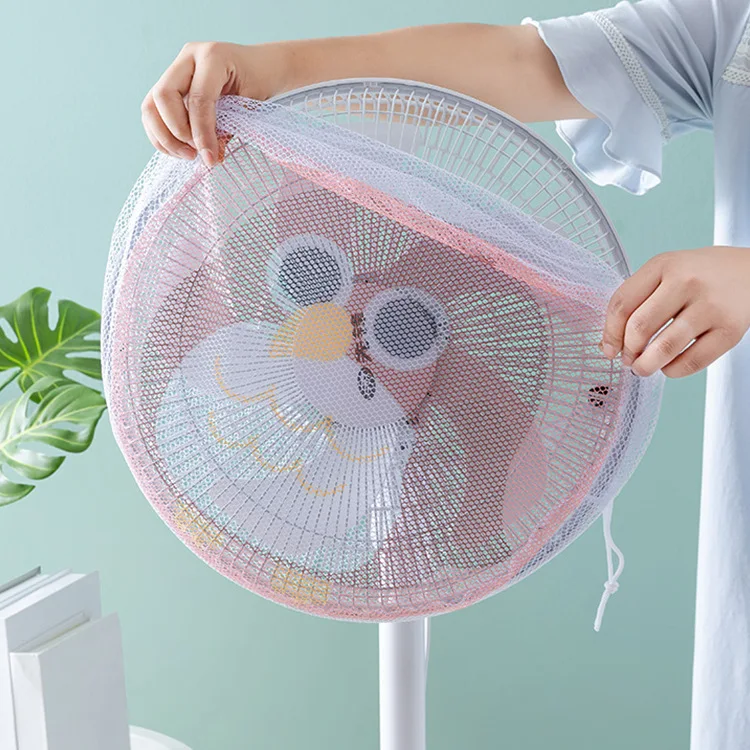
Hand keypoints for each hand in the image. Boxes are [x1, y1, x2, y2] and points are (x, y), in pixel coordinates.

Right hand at [141, 41, 291, 166]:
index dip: (202, 133)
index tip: (210, 159)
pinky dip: (162, 135)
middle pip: (163, 96)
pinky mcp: (169, 84)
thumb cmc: (259, 82)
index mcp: (212, 57)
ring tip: (188, 155)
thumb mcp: (250, 104)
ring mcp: (175, 69)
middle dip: (176, 132)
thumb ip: (228, 128)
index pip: (198, 98)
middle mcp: (188, 58)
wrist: (261, 66)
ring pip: (151, 105)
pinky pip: (153, 111)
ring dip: (164, 137)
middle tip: (196, 154)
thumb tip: (209, 158)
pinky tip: (180, 150)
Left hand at [600, 246, 749, 377]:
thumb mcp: (666, 272)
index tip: (608, 348)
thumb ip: (636, 300)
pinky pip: (692, 361)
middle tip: (628, 359)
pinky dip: (673, 370)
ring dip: (645, 366)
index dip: (609, 333)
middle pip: (639, 328)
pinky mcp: (730, 330)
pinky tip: (669, 366)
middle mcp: (686, 282)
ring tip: (643, 368)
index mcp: (663, 265)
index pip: (621, 304)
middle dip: (627, 351)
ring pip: (664, 348)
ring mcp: (711, 306)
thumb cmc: (699, 275)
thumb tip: (607, 345)